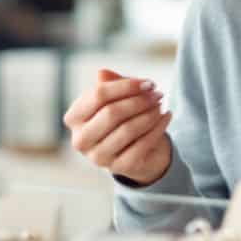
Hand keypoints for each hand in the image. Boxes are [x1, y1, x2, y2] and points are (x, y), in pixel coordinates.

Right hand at [64, 69, 171, 185]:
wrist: (138, 151)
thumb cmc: (123, 118)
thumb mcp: (117, 98)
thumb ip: (110, 84)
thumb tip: (102, 73)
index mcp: (74, 118)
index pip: (98, 95)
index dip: (126, 86)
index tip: (148, 83)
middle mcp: (81, 140)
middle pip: (112, 113)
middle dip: (140, 100)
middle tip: (158, 94)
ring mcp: (98, 157)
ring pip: (128, 129)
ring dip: (150, 114)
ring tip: (160, 104)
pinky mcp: (120, 168)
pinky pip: (142, 144)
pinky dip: (158, 127)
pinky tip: (166, 116)